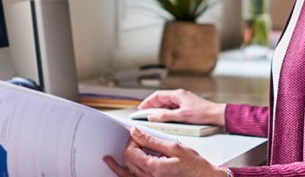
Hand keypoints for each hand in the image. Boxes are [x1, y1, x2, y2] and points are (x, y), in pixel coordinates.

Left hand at [103, 127, 228, 176]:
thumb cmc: (194, 166)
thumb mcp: (173, 147)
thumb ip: (151, 140)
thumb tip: (136, 132)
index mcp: (154, 168)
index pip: (130, 152)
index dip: (131, 141)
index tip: (137, 134)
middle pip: (127, 161)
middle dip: (128, 147)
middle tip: (136, 139)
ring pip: (127, 172)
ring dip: (121, 162)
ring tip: (109, 158)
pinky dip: (124, 173)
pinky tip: (118, 169)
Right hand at [137, 89, 225, 125]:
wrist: (216, 115)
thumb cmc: (203, 113)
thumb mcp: (181, 116)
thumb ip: (166, 116)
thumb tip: (153, 116)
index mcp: (178, 94)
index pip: (158, 96)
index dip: (148, 102)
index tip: (141, 108)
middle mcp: (180, 96)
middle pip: (161, 99)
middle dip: (152, 106)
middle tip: (144, 114)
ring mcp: (183, 101)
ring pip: (167, 104)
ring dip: (159, 110)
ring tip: (152, 117)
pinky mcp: (187, 107)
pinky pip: (172, 108)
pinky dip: (166, 112)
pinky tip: (164, 118)